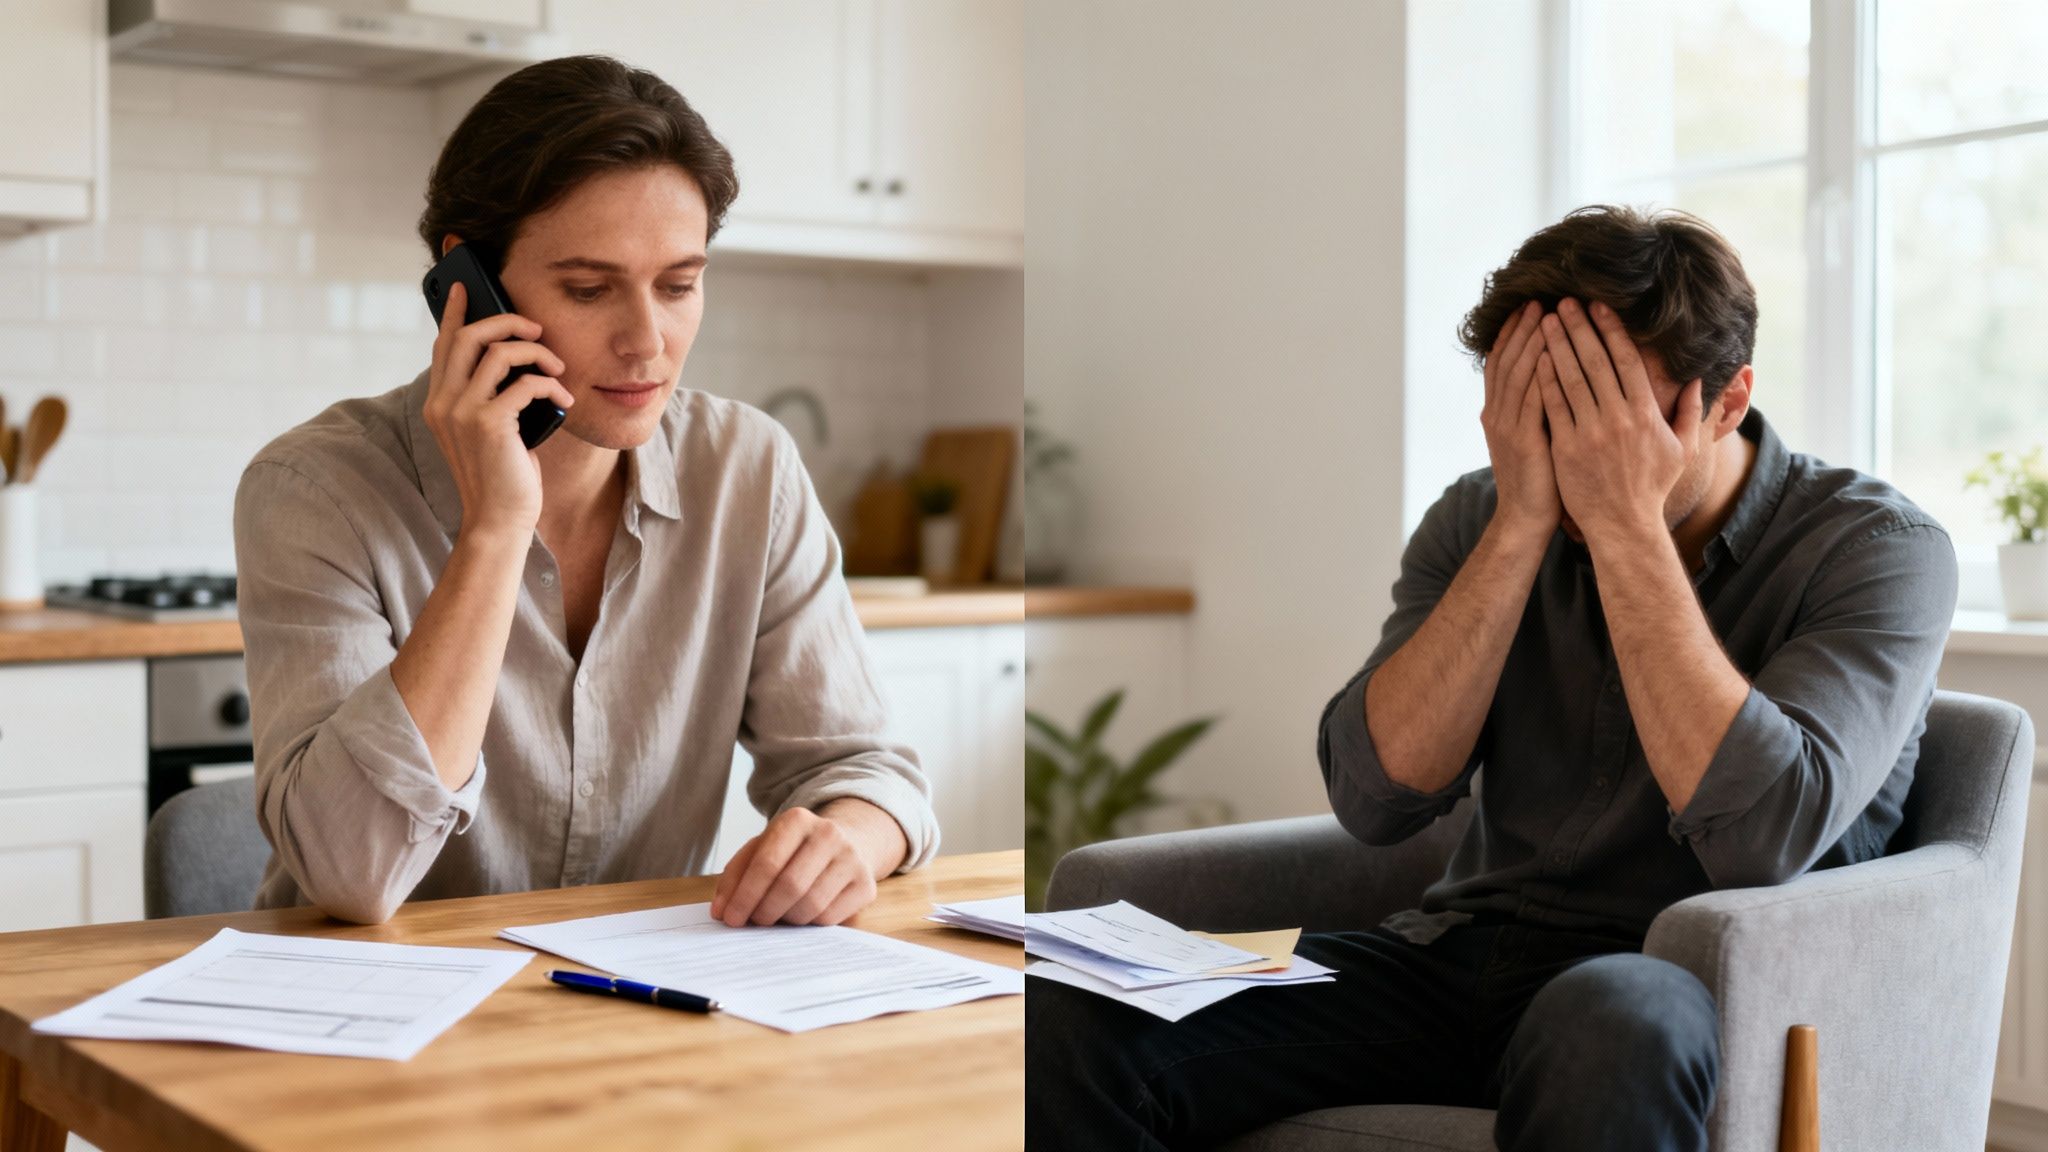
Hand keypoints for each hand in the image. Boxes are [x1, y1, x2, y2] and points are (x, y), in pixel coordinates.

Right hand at [424, 280, 575, 541]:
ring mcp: (463, 413)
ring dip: (537, 355)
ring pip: (499, 353)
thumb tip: (515, 360)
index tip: (464, 288)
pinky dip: (550, 385)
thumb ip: (490, 397)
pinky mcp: (489, 424)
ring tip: (558, 369)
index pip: (443, 345)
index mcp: (439, 402)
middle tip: (536, 328)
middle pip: (469, 336)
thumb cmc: (502, 475)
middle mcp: (443, 403)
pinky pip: (525, 384)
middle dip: (506, 322)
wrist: (499, 520)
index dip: (454, 313)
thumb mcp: (490, 430)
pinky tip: (564, 398)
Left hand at [710, 807, 879, 926]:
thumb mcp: (761, 850)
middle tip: (753, 922)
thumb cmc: (793, 853)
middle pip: (790, 885)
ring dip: (786, 920)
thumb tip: (722, 911)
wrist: (845, 844)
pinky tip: (801, 916)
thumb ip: (736, 876)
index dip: (745, 895)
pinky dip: (808, 925)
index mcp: (797, 820)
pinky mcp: (866, 885)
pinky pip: (830, 918)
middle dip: (764, 911)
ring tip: (778, 917)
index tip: (731, 918)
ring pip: (810, 905)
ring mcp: (851, 859)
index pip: (767, 863)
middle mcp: (828, 834)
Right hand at [1481, 299, 1561, 535]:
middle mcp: (1497, 415)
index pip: (1503, 363)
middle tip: (1538, 300)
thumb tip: (1555, 378)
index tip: (1529, 308)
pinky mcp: (1522, 441)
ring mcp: (1507, 427)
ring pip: (1518, 374)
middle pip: (1507, 361)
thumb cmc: (1538, 480)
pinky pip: (1531, 399)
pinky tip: (1552, 352)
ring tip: (1547, 315)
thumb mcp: (1532, 438)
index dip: (1513, 334)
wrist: (1525, 519)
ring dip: (1532, 342)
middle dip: (1523, 329)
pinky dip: (1540, 373)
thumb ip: (1537, 408)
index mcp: (1498, 413)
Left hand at [1532, 297, 1704, 539]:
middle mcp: (1618, 419)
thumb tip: (1700, 379)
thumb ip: (1691, 412)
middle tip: (1564, 302)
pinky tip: (1536, 358)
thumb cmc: (1652, 487)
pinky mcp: (1565, 448)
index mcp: (1646, 415)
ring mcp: (1590, 433)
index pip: (1627, 362)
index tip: (1599, 306)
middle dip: (1579, 328)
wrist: (1623, 525)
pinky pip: (1553, 407)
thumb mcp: (1682, 450)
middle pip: (1595, 363)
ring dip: (1557, 346)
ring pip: (1571, 380)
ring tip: (1546, 321)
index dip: (1612, 331)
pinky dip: (1544, 380)